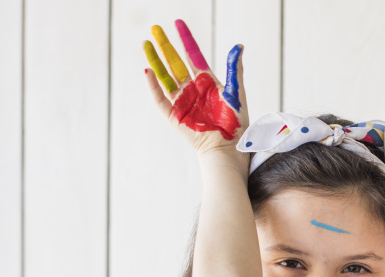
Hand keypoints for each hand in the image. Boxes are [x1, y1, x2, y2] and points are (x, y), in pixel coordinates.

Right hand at [142, 20, 247, 155]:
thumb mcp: (237, 93)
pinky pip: (160, 97)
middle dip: (165, 45)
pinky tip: (148, 71)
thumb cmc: (235, 123)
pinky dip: (153, 85)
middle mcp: (192, 88)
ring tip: (146, 44)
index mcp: (207, 82)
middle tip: (155, 28)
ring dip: (155, 60)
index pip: (193, 55)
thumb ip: (235, 70)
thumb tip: (238, 46)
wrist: (227, 147)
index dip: (185, 39)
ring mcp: (182, 100)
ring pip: (164, 76)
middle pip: (175, 62)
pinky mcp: (174, 114)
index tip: (178, 22)